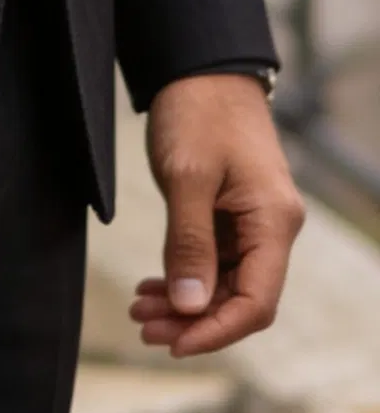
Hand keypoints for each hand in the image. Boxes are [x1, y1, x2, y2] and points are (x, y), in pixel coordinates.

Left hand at [130, 73, 303, 356]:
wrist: (201, 68)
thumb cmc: (198, 112)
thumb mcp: (187, 177)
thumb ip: (190, 244)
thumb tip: (190, 307)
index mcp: (273, 222)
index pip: (256, 303)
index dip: (216, 331)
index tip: (173, 343)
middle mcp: (271, 229)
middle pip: (239, 299)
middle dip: (193, 320)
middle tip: (142, 326)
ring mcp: (252, 223)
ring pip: (224, 285)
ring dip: (184, 303)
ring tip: (139, 310)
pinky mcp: (231, 215)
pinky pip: (213, 262)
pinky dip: (184, 278)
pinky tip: (151, 287)